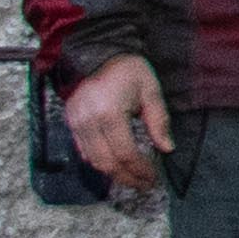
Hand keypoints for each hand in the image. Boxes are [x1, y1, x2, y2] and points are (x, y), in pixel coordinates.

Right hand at [59, 54, 173, 195]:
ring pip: (94, 160)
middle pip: (108, 162)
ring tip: (132, 178)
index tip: (153, 177)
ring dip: (113, 173)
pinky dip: (99, 162)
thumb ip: (159, 120)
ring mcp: (76, 122)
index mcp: (109, 113)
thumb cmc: (127, 70)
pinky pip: (83, 150)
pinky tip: (115, 165)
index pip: (126, 153)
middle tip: (144, 184)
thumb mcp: (150, 90)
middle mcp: (88, 121)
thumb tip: (167, 148)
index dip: (140, 170)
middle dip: (127, 177)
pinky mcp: (70, 122)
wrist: (97, 52)